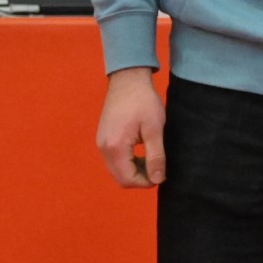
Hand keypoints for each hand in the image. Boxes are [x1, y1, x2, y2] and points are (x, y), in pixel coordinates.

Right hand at [96, 66, 166, 188]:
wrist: (128, 79)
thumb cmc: (143, 101)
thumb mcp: (155, 128)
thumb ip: (156, 156)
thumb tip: (158, 179)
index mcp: (115, 148)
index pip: (127, 179)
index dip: (145, 182)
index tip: (161, 175)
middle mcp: (103, 148)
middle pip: (119, 177)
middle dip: (139, 179)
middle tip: (158, 168)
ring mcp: (101, 143)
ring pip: (116, 169)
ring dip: (133, 170)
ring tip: (152, 159)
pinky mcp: (103, 137)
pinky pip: (114, 159)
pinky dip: (127, 162)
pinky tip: (141, 152)